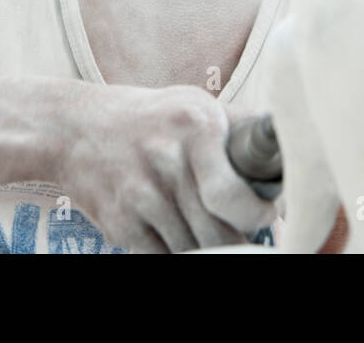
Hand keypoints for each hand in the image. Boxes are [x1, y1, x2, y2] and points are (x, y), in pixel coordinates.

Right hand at [57, 83, 277, 252]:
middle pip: (218, 232)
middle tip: (238, 226)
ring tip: (203, 223)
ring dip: (206, 245)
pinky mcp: (120, 223)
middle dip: (236, 236)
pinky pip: (163, 257)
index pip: (234, 196)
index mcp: (195, 126)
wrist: (73, 128)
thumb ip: (241, 126)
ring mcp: (139, 195)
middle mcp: (166, 160)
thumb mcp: (194, 105)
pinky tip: (174, 230)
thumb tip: (290, 158)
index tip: (265, 214)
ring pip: (194, 249)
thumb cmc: (149, 117)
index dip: (258, 215)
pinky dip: (175, 250)